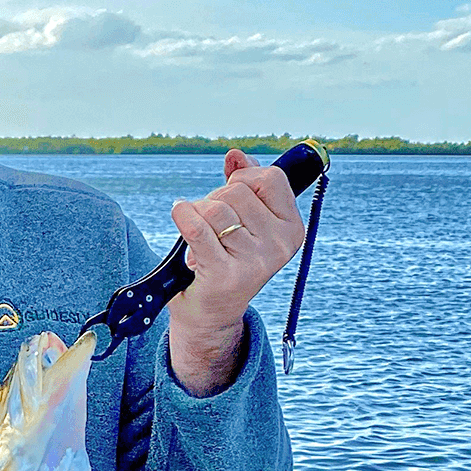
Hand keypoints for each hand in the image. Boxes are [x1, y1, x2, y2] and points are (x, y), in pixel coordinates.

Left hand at [166, 149, 304, 394]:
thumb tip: (236, 155)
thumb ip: (244, 185)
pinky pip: (198, 229)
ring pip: (214, 209)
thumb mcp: (245, 223)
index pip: (269, 177)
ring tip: (199, 234)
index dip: (242, 179)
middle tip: (210, 224)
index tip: (231, 195)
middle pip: (236, 192)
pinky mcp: (225, 274)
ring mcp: (255, 262)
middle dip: (214, 199)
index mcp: (292, 229)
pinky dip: (182, 216)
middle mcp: (280, 245)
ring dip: (197, 213)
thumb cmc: (227, 262)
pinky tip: (178, 213)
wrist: (211, 314)